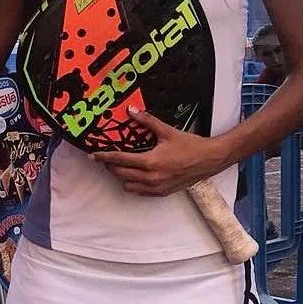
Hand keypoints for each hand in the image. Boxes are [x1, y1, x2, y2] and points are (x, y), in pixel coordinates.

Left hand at [90, 107, 232, 196]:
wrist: (209, 160)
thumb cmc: (190, 146)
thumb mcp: (167, 131)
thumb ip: (147, 121)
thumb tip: (132, 111)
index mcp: (150, 162)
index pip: (119, 160)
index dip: (104, 157)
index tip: (94, 155)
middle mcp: (151, 178)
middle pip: (120, 174)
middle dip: (110, 166)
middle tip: (105, 158)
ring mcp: (156, 188)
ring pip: (128, 185)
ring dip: (121, 176)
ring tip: (120, 165)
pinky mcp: (162, 192)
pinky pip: (140, 192)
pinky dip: (134, 184)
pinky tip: (135, 175)